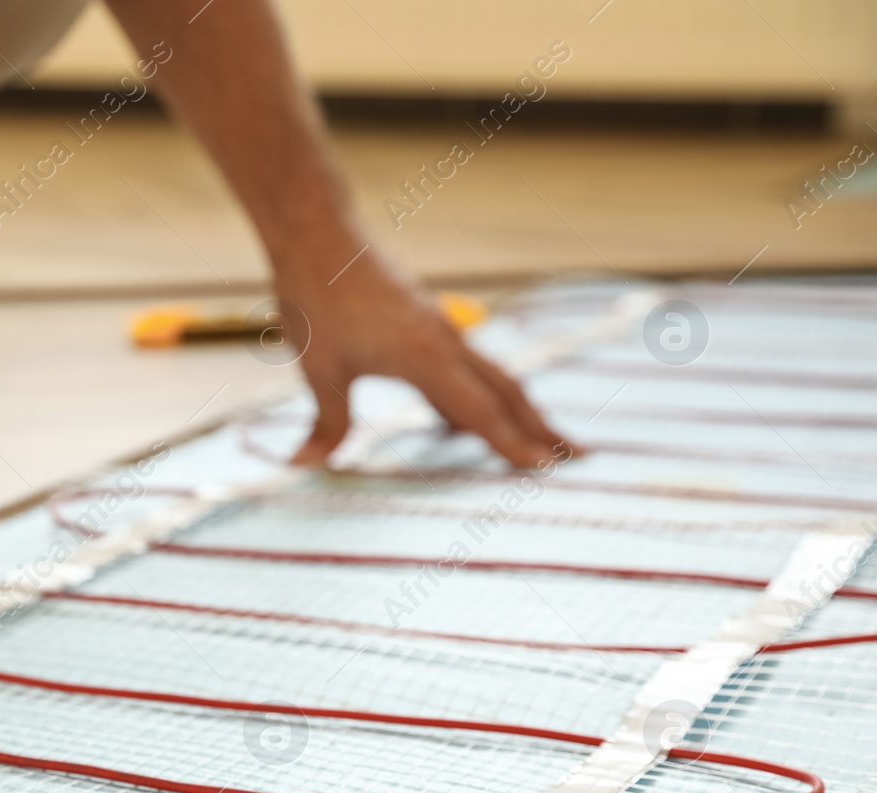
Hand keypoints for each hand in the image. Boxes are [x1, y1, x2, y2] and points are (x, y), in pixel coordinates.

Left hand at [274, 245, 573, 468]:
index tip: (544, 470)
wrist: (319, 233)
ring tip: (540, 440)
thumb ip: (325, 423)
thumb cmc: (317, 297)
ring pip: (491, 375)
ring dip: (517, 410)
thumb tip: (303, 465)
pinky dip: (477, 395)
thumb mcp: (318, 368)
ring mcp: (439, 329)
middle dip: (542, 427)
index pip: (480, 412)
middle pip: (506, 391)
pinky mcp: (426, 320)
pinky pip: (465, 365)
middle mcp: (445, 341)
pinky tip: (461, 421)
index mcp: (426, 357)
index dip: (512, 444)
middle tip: (579, 456)